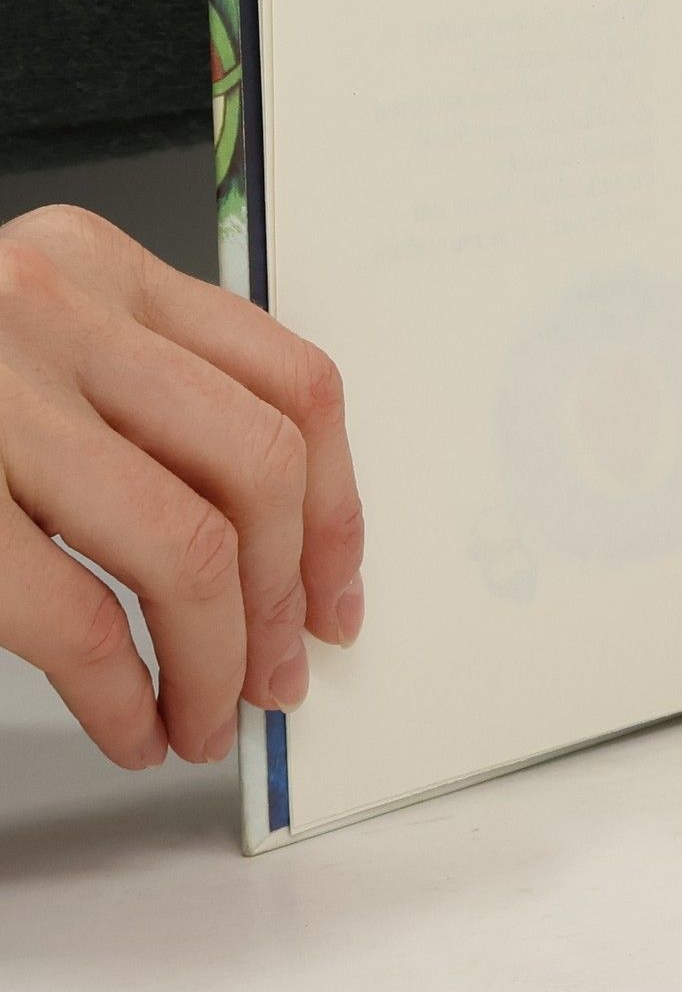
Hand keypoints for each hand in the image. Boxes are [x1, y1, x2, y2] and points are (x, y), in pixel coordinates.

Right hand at [0, 207, 363, 768]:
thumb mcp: (33, 337)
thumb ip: (143, 398)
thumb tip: (279, 551)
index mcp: (99, 266)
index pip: (292, 381)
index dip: (338, 506)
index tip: (337, 592)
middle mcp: (52, 311)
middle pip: (258, 464)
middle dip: (288, 593)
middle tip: (278, 673)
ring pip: (185, 543)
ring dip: (217, 658)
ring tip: (207, 714)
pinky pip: (71, 614)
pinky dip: (123, 691)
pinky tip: (132, 725)